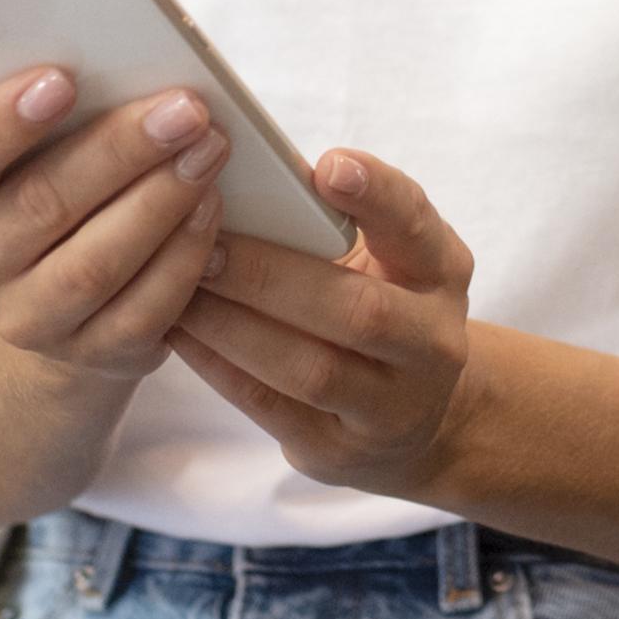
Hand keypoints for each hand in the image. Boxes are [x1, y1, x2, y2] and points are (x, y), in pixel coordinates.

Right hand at [0, 68, 229, 386]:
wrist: (51, 301)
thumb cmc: (49, 185)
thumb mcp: (30, 146)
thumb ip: (56, 106)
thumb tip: (123, 55)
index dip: (2, 120)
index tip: (61, 78)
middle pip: (44, 203)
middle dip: (123, 150)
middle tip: (184, 108)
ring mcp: (27, 319)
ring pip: (96, 263)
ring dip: (162, 202)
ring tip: (209, 151)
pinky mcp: (90, 355)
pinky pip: (143, 309)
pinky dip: (184, 257)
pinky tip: (211, 210)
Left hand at [170, 152, 479, 500]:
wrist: (416, 420)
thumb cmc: (380, 305)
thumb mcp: (388, 259)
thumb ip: (335, 220)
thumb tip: (241, 172)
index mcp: (441, 275)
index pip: (418, 228)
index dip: (378, 196)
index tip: (328, 166)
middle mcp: (432, 344)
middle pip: (358, 311)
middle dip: (273, 275)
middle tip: (208, 240)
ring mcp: (390, 408)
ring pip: (310, 369)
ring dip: (235, 325)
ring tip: (182, 286)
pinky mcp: (338, 452)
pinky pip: (270, 406)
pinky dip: (218, 365)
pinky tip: (178, 329)